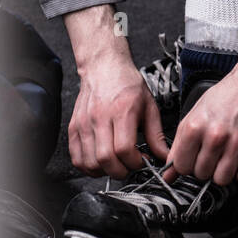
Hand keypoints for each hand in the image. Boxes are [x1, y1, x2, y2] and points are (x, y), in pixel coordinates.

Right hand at [68, 49, 168, 176]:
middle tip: (129, 166)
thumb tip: (164, 156)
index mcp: (121, 111)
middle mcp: (99, 118)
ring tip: (116, 164)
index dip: (135, 162)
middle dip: (121, 171)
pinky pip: (76, 157)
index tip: (142, 161)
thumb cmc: (126, 83)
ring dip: (104, 171)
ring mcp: (84, 124)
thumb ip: (157, 135)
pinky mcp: (74, 127)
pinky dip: (88, 167)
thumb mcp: (149, 106)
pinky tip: (100, 162)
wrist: (104, 67)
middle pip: (105, 159)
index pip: (124, 149)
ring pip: (89, 162)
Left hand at [164, 34, 237, 185]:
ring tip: (226, 156)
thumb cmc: (223, 99)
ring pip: (222, 180)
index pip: (182, 166)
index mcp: (195, 127)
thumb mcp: (193, 117)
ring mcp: (237, 142)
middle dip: (205, 167)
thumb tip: (169, 175)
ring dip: (223, 172)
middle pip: (202, 175)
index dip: (187, 164)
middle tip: (212, 154)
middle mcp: (215, 135)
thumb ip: (179, 147)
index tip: (193, 158)